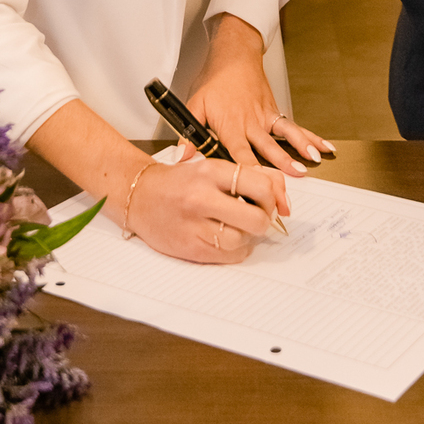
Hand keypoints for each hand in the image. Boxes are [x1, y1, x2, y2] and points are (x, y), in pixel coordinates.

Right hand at [128, 150, 288, 263]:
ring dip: (246, 237)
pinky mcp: (190, 247)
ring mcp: (195, 224)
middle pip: (257, 218)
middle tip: (256, 216)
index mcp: (211, 171)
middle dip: (263, 220)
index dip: (272, 197)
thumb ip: (250, 177)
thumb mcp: (212, 167)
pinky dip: (234, 250)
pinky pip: (229, 256)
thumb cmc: (179, 182)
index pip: (261, 185)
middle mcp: (203, 197)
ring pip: (244, 240)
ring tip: (234, 226)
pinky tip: (223, 237)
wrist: (139, 195)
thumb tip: (283, 199)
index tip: (267, 201)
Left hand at [185, 12, 334, 175]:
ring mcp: (266, 118)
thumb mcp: (195, 105)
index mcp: (231, 126)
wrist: (234, 56)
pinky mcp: (275, 113)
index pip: (240, 154)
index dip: (249, 173)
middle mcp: (251, 123)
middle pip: (268, 149)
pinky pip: (294, 127)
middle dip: (281, 167)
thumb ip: (189, 133)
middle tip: (292, 181)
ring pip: (286, 135)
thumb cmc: (215, 82)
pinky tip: (323, 147)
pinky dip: (310, 137)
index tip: (257, 189)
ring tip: (313, 161)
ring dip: (300, 148)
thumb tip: (182, 156)